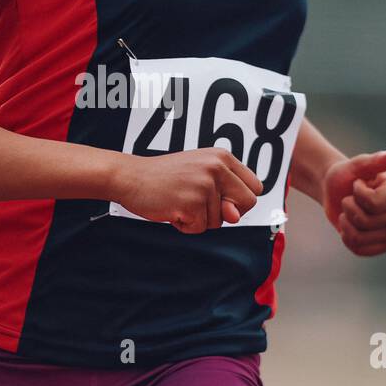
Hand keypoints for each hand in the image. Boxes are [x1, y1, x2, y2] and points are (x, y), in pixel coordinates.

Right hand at [113, 149, 263, 233]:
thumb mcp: (200, 177)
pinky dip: (185, 226)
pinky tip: (172, 210)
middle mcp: (217, 168)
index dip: (240, 199)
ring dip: (199, 219)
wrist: (130, 177)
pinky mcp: (190, 203)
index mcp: (222, 157)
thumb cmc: (165, 178)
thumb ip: (224, 196)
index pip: (254, 186)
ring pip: (220, 220)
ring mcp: (204, 185)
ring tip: (179, 201)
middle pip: (247, 203)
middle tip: (199, 202)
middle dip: (226, 211)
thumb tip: (234, 217)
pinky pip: (199, 228)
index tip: (220, 197)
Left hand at [322, 145, 385, 256]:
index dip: (357, 194)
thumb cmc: (347, 175)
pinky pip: (360, 250)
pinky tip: (351, 226)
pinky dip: (347, 238)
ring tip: (350, 212)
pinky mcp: (384, 246)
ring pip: (360, 238)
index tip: (358, 184)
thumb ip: (377, 160)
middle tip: (351, 199)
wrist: (336, 191)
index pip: (374, 204)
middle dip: (349, 208)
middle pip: (366, 222)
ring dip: (346, 223)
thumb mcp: (358, 165)